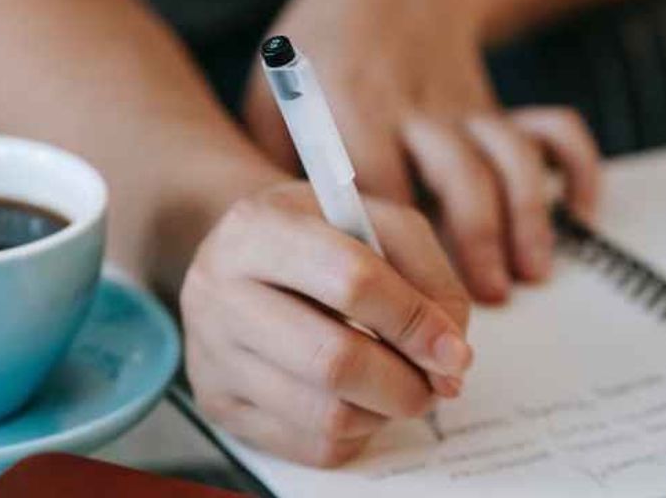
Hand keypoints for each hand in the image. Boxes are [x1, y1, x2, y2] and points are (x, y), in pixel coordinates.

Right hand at [181, 182, 471, 466]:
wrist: (240, 258)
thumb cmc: (315, 237)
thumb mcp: (373, 221)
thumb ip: (426, 273)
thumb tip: (448, 354)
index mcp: (259, 228)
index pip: (350, 281)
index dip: (414, 321)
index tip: (455, 349)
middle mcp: (219, 290)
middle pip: (333, 361)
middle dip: (406, 383)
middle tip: (437, 383)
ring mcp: (211, 352)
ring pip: (325, 415)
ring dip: (385, 412)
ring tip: (396, 386)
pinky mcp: (216, 402)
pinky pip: (308, 444)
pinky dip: (354, 433)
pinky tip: (357, 400)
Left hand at [244, 0, 600, 302]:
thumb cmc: (317, 52)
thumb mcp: (271, 100)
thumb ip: (277, 170)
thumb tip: (291, 248)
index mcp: (354, 110)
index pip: (380, 194)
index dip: (393, 256)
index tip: (393, 305)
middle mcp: (414, 107)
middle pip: (456, 179)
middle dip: (473, 246)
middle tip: (473, 304)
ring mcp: (461, 103)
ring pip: (509, 159)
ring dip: (524, 221)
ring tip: (525, 277)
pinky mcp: (493, 102)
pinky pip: (552, 129)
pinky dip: (575, 169)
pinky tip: (576, 213)